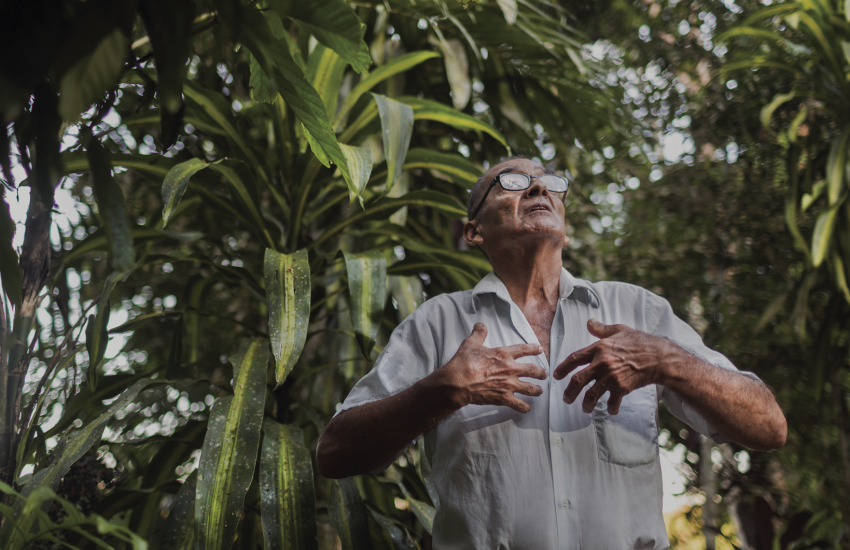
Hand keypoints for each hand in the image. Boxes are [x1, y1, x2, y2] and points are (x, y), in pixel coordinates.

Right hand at [442, 323, 547, 412]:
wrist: (458, 382)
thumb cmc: (464, 363)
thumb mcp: (470, 344)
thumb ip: (478, 334)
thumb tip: (480, 325)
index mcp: (503, 354)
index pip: (524, 349)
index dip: (533, 349)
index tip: (540, 350)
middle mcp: (510, 369)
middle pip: (533, 370)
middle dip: (541, 373)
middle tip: (544, 374)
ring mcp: (508, 385)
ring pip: (530, 388)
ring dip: (537, 390)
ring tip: (539, 391)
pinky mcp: (503, 398)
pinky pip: (518, 405)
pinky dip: (524, 407)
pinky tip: (527, 408)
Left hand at [553, 319, 674, 414]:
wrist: (659, 357)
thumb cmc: (640, 342)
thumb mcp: (619, 330)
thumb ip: (602, 329)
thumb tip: (589, 323)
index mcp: (599, 348)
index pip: (574, 359)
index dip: (563, 368)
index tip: (557, 376)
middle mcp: (602, 363)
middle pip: (578, 380)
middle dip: (569, 392)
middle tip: (566, 398)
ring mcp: (611, 377)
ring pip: (592, 394)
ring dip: (586, 404)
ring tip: (585, 408)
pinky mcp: (622, 387)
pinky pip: (612, 401)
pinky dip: (611, 408)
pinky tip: (610, 410)